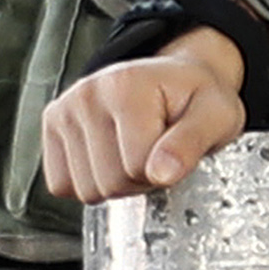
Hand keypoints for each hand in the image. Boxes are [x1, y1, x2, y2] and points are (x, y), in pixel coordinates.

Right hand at [41, 28, 246, 203]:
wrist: (176, 80)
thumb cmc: (196, 99)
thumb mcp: (216, 116)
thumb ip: (191, 143)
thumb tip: (162, 173)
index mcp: (126, 85)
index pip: (138, 167)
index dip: (164, 170)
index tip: (174, 146)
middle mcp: (87, 92)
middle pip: (109, 183)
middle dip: (140, 179)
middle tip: (156, 151)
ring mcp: (64, 108)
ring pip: (86, 190)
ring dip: (116, 183)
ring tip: (134, 151)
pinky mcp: (52, 124)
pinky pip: (62, 184)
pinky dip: (89, 182)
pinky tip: (110, 156)